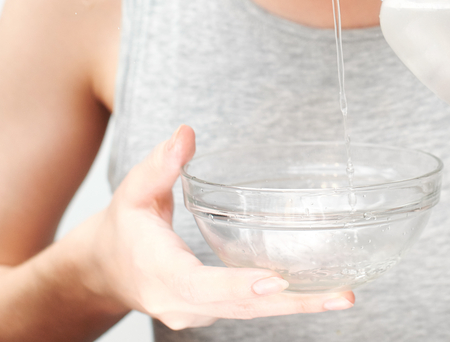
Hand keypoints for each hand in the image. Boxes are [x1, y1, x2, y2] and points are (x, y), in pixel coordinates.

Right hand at [79, 125, 353, 329]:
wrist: (107, 271)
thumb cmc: (124, 229)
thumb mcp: (134, 192)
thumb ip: (160, 164)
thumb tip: (186, 134)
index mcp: (159, 273)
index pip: (200, 285)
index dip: (238, 285)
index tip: (275, 282)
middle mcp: (181, 302)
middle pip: (240, 307)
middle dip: (291, 303)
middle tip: (337, 295)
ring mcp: (199, 313)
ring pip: (252, 314)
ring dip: (299, 307)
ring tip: (342, 296)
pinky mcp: (214, 312)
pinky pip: (253, 311)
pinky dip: (288, 304)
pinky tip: (324, 294)